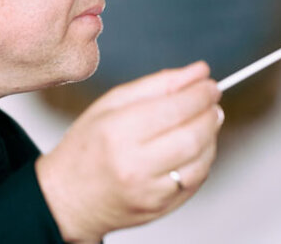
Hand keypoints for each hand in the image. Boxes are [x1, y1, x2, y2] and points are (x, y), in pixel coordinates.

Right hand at [35, 61, 223, 242]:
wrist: (69, 198)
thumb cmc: (87, 146)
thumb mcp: (112, 103)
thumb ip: (158, 84)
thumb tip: (199, 71)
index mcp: (117, 131)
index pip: (174, 108)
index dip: (200, 93)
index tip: (209, 84)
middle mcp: (134, 164)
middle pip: (193, 135)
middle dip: (211, 113)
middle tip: (211, 101)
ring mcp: (149, 191)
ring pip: (201, 159)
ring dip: (211, 135)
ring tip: (204, 121)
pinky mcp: (161, 208)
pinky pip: (197, 180)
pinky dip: (204, 158)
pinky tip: (194, 146)